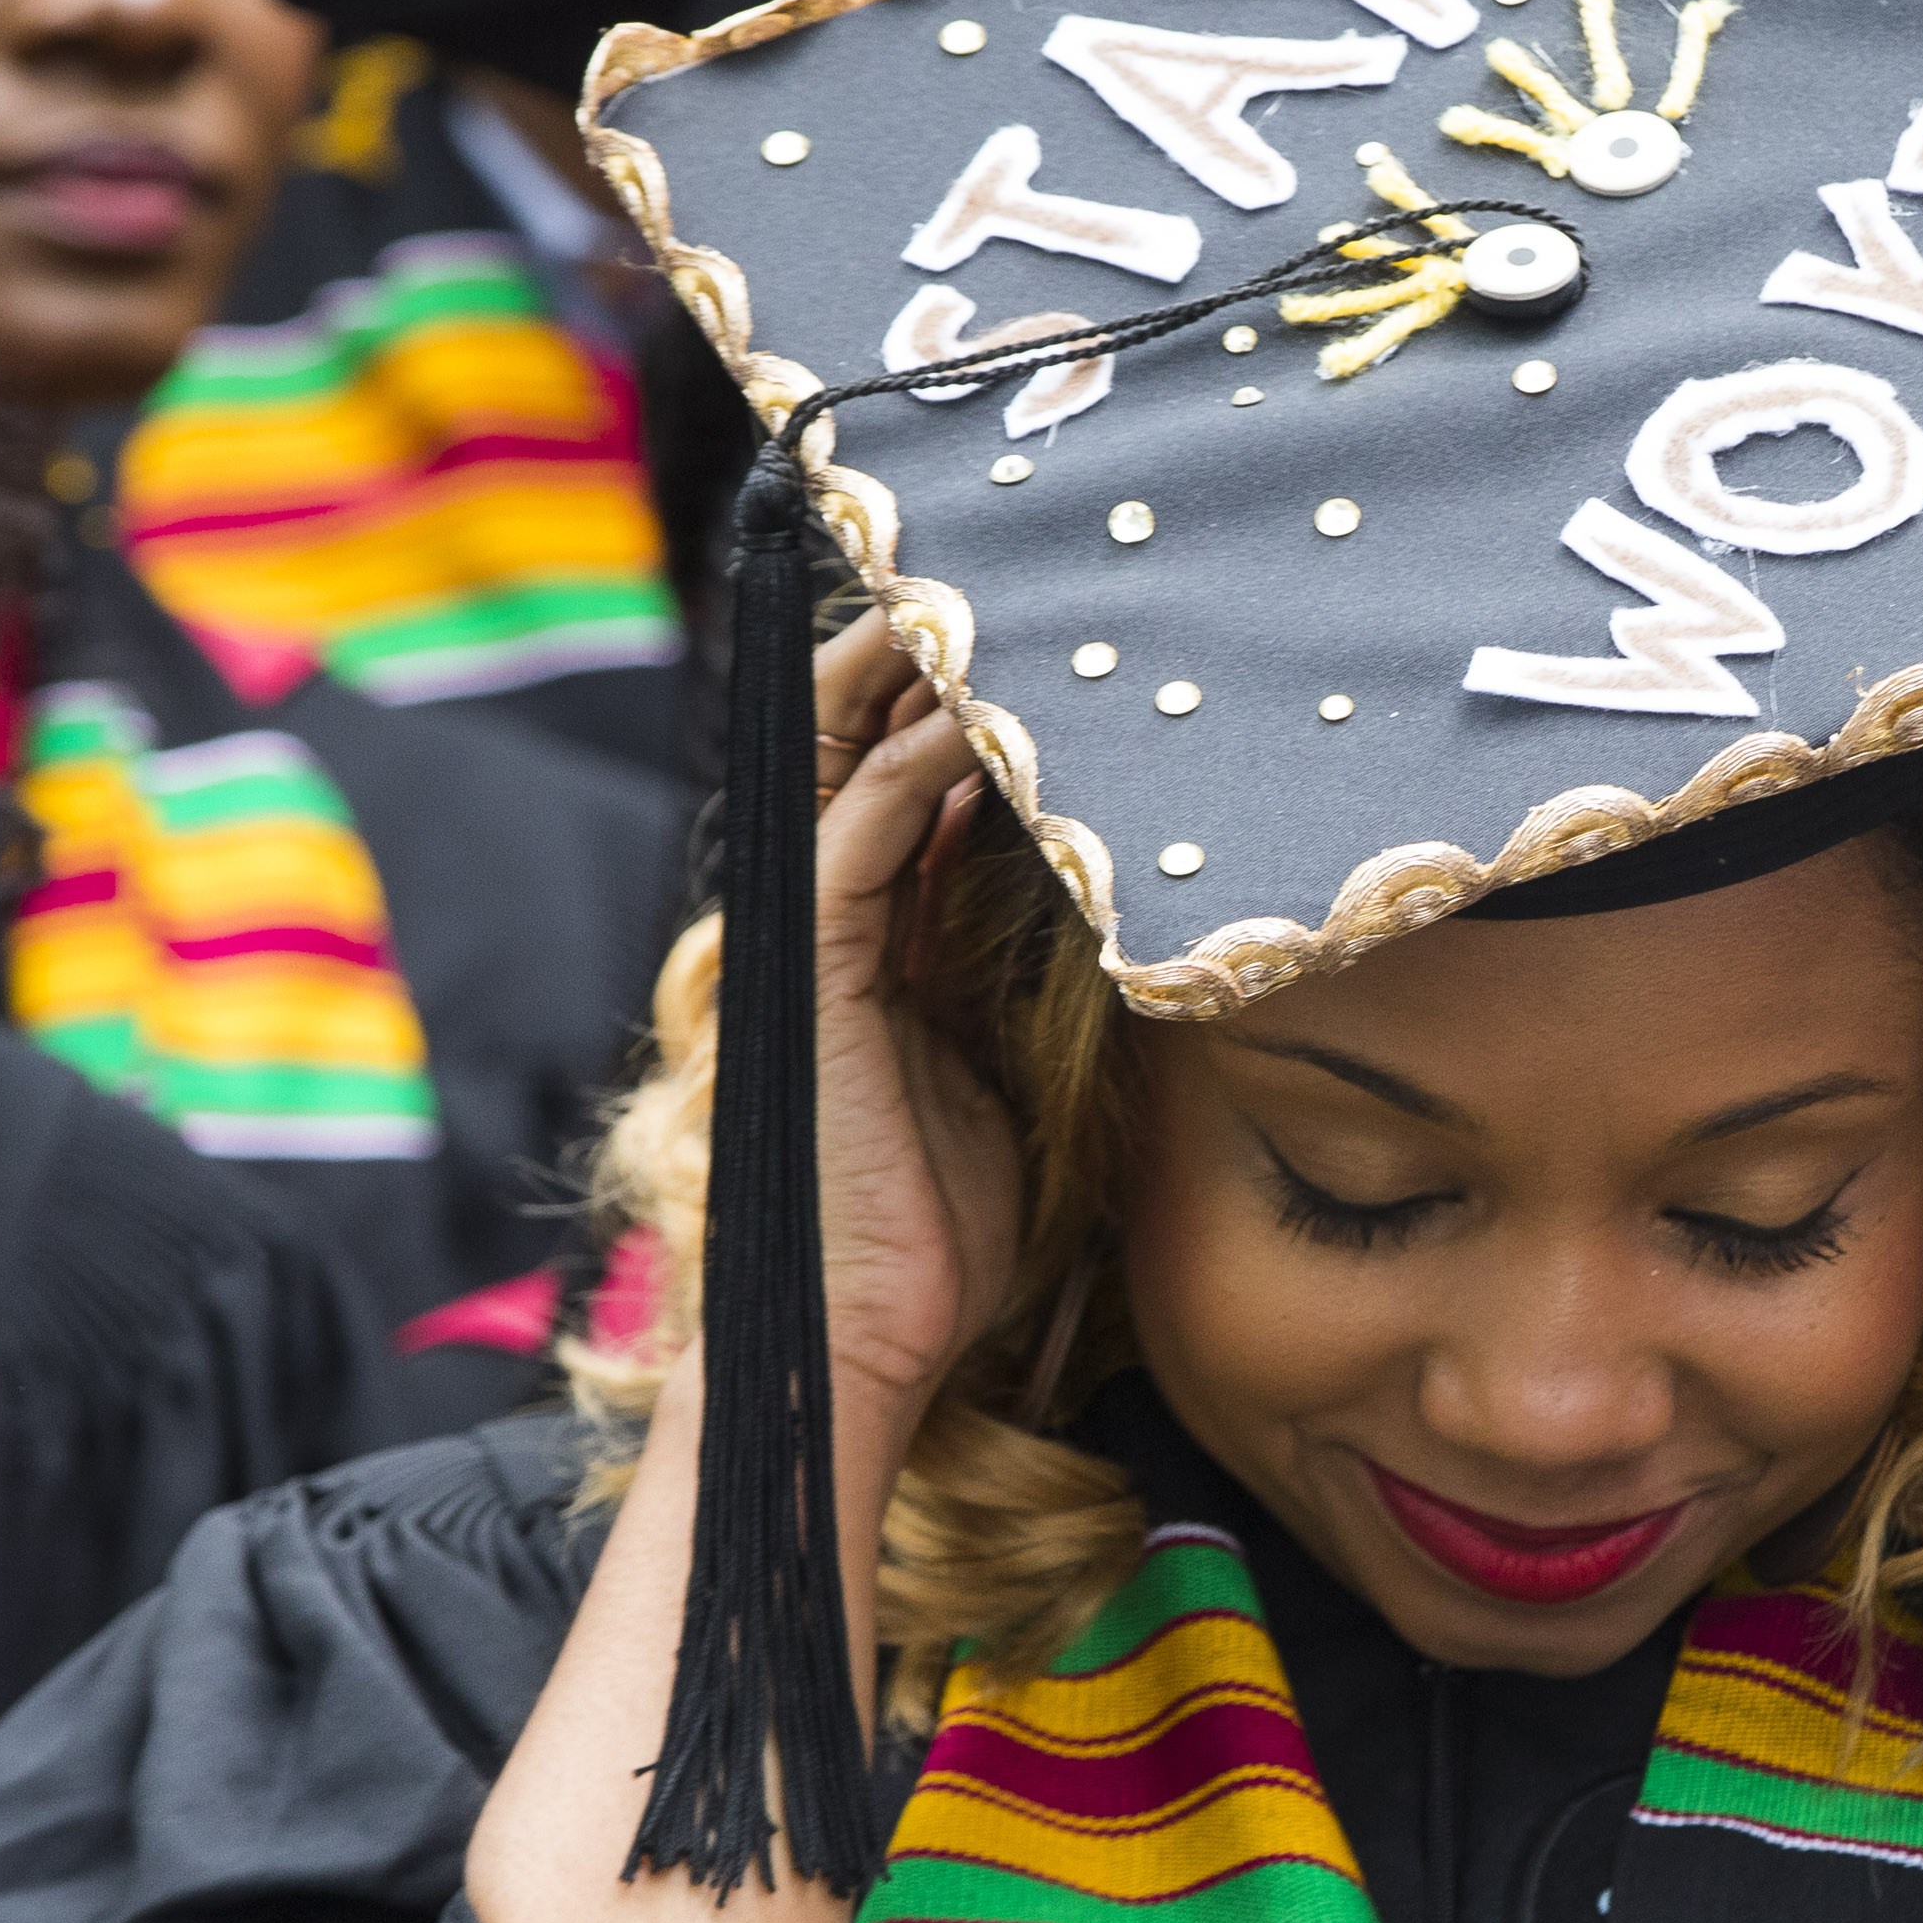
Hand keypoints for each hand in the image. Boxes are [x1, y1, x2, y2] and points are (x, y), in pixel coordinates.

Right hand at [795, 616, 1024, 1453]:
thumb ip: (1035, 980)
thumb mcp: (1018, 1074)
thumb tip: (1110, 894)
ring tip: (984, 604)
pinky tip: (972, 720)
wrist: (876, 1344)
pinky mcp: (812, 984)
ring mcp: (812, 952)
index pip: (905, 786)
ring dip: (911, 684)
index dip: (955, 703)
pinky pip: (855, 844)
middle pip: (859, 749)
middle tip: (1003, 578)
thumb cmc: (952, 1233)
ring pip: (844, 771)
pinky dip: (910, 774)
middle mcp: (833, 929)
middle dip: (917, 658)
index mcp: (876, 946)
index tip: (1037, 636)